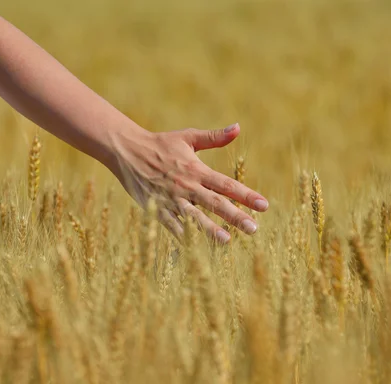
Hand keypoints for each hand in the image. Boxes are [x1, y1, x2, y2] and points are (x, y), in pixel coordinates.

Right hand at [109, 123, 268, 243]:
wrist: (126, 150)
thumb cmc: (161, 144)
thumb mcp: (188, 137)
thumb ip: (214, 137)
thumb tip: (238, 128)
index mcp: (196, 169)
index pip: (226, 185)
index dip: (246, 195)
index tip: (264, 205)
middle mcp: (186, 186)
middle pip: (215, 203)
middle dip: (235, 216)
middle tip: (254, 228)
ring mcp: (171, 199)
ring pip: (194, 217)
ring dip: (211, 230)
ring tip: (227, 241)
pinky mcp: (157, 209)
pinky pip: (172, 226)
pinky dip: (184, 236)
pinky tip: (196, 247)